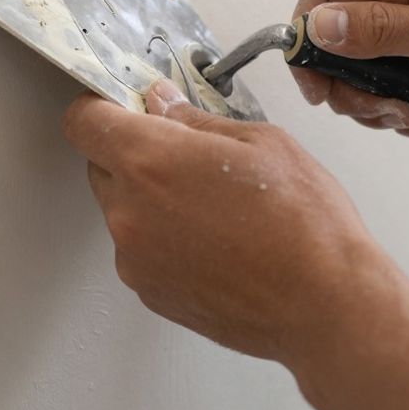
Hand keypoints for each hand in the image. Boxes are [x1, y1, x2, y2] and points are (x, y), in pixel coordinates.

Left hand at [61, 79, 399, 366]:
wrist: (324, 305)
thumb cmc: (305, 224)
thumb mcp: (261, 143)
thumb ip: (196, 121)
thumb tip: (163, 105)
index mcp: (150, 161)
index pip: (84, 122)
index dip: (102, 108)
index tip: (127, 109)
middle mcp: (129, 211)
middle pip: (101, 166)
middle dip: (135, 155)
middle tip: (190, 159)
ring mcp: (135, 259)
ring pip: (124, 211)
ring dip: (152, 201)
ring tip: (215, 208)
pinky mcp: (150, 293)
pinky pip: (141, 251)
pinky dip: (165, 241)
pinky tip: (215, 242)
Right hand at [293, 0, 408, 136]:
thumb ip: (377, 31)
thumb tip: (315, 25)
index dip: (308, 40)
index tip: (317, 88)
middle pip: (342, 29)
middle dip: (353, 82)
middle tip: (384, 115)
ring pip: (369, 57)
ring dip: (382, 98)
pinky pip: (401, 67)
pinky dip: (408, 98)